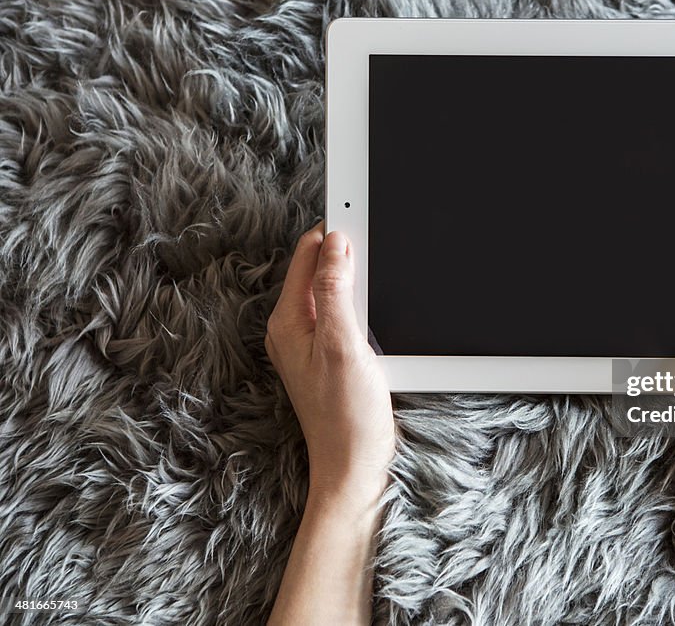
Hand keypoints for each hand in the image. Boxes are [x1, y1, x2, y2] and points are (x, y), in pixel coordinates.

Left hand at [264, 223, 394, 498]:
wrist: (354, 466)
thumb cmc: (347, 416)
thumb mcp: (343, 344)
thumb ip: (335, 290)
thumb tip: (335, 244)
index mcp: (289, 322)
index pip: (306, 254)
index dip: (334, 232)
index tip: (360, 213)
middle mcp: (294, 329)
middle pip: (319, 269)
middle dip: (348, 254)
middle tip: (377, 244)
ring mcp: (312, 344)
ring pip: (334, 290)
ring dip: (358, 280)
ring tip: (380, 273)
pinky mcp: (332, 356)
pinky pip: (343, 313)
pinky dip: (363, 304)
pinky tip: (381, 312)